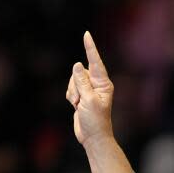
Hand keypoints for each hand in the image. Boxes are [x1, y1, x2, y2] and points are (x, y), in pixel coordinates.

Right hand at [67, 31, 113, 147]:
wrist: (92, 137)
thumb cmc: (95, 121)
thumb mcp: (88, 100)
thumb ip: (82, 82)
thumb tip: (77, 65)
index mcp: (104, 84)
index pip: (95, 62)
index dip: (90, 48)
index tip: (86, 35)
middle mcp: (97, 84)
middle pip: (79, 72)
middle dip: (75, 84)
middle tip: (79, 100)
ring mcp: (89, 90)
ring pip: (73, 80)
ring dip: (72, 92)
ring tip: (78, 105)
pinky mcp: (81, 95)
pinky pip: (70, 89)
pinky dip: (70, 96)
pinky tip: (76, 106)